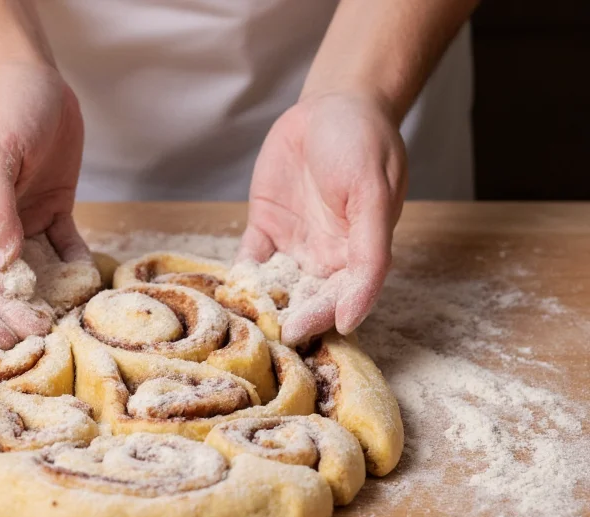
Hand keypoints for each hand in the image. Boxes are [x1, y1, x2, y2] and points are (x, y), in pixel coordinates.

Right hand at [0, 63, 87, 347]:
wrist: (33, 77)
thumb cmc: (2, 108)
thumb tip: (3, 258)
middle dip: (7, 310)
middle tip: (27, 342)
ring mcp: (22, 218)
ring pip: (29, 270)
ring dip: (40, 298)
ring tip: (55, 327)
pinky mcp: (53, 210)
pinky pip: (63, 247)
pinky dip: (73, 268)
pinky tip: (86, 288)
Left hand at [238, 92, 406, 345]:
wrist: (332, 104)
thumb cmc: (363, 143)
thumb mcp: (373, 195)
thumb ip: (369, 255)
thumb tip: (354, 317)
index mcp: (358, 256)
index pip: (341, 299)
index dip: (321, 318)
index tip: (297, 331)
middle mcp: (327, 258)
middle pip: (306, 301)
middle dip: (285, 317)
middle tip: (262, 332)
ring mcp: (294, 245)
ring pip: (276, 287)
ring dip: (258, 303)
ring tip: (234, 321)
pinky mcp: (266, 229)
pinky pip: (251, 260)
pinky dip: (239, 277)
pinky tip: (223, 291)